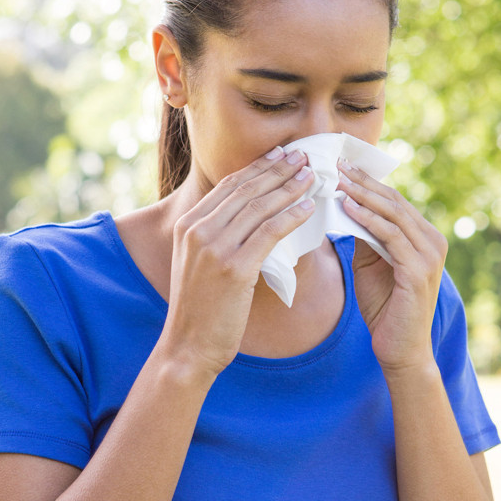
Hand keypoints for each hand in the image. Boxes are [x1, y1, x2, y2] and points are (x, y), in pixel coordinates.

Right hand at [158, 147, 315, 377]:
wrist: (188, 345)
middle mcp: (198, 230)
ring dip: (290, 187)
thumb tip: (250, 217)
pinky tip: (309, 207)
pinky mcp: (234, 268)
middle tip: (304, 155)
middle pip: (246, 189)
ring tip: (312, 176)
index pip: (229, 186)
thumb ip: (216, 237)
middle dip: (278, 169)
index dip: (258, 167)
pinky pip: (270, 232)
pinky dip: (292, 216)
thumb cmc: (200, 310)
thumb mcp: (199, 264)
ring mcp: (214, 248)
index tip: (281, 154)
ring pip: (260, 206)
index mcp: (188, 225)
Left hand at [336, 159, 447, 375]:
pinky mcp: (419, 269)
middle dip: (363, 181)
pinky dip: (367, 219)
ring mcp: (429, 254)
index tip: (340, 165)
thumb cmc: (384, 308)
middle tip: (336, 163)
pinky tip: (347, 208)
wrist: (400, 349)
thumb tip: (344, 206)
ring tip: (337, 179)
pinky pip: (390, 236)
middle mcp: (432, 240)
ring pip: (392, 213)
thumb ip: (365, 237)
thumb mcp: (370, 264)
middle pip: (393, 200)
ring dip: (362, 194)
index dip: (367, 182)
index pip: (393, 200)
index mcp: (423, 236)